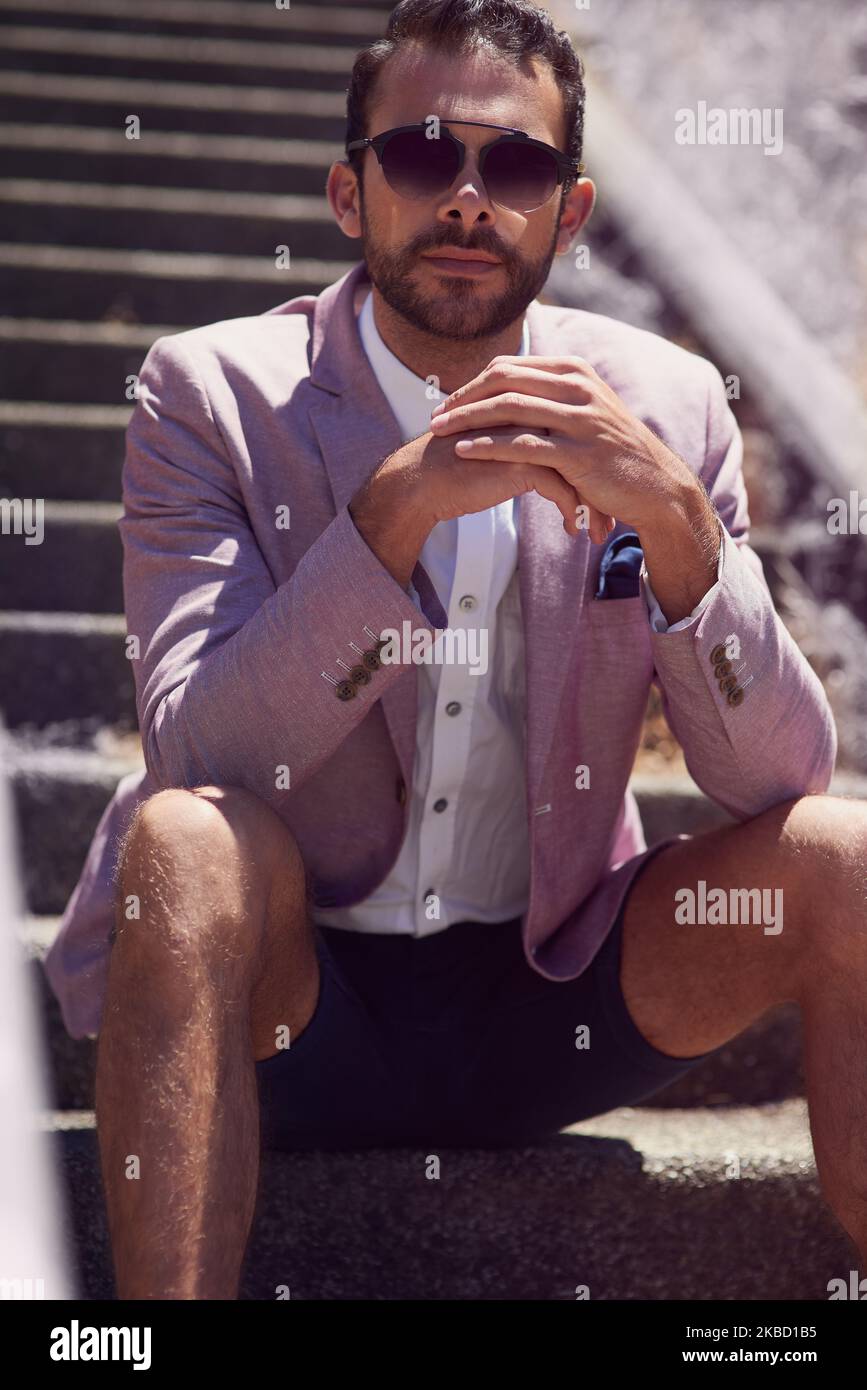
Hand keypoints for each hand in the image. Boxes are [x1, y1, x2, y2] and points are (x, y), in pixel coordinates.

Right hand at [359, 426, 593, 544]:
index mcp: (531, 405)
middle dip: (601, 488)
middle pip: (584, 450)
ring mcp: (528, 434)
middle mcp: (533, 413)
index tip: (606, 495)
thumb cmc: (459, 467)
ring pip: (579, 470)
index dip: (594, 467)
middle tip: (610, 518)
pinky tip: (572, 532)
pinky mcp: (520, 460)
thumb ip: (528, 441)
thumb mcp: (501, 448)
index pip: (577, 435)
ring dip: (591, 504)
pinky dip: (570, 512)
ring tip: (598, 531)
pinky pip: (561, 489)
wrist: (422, 480)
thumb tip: (559, 456)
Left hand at [429, 354, 701, 535]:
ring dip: (468, 420)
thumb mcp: (585, 411)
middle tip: (434, 416)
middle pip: (505, 381)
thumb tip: (510, 388)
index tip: (447, 400)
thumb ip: (552, 396)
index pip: (511, 367)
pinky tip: (464, 452)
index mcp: (576, 371)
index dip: (473, 383)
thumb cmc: (612, 452)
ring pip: (510, 410)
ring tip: (439, 432)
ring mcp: (580, 419)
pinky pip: (524, 445)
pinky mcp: (579, 454)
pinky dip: (489, 447)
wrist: (655, 485)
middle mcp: (578, 387)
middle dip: (464, 397)